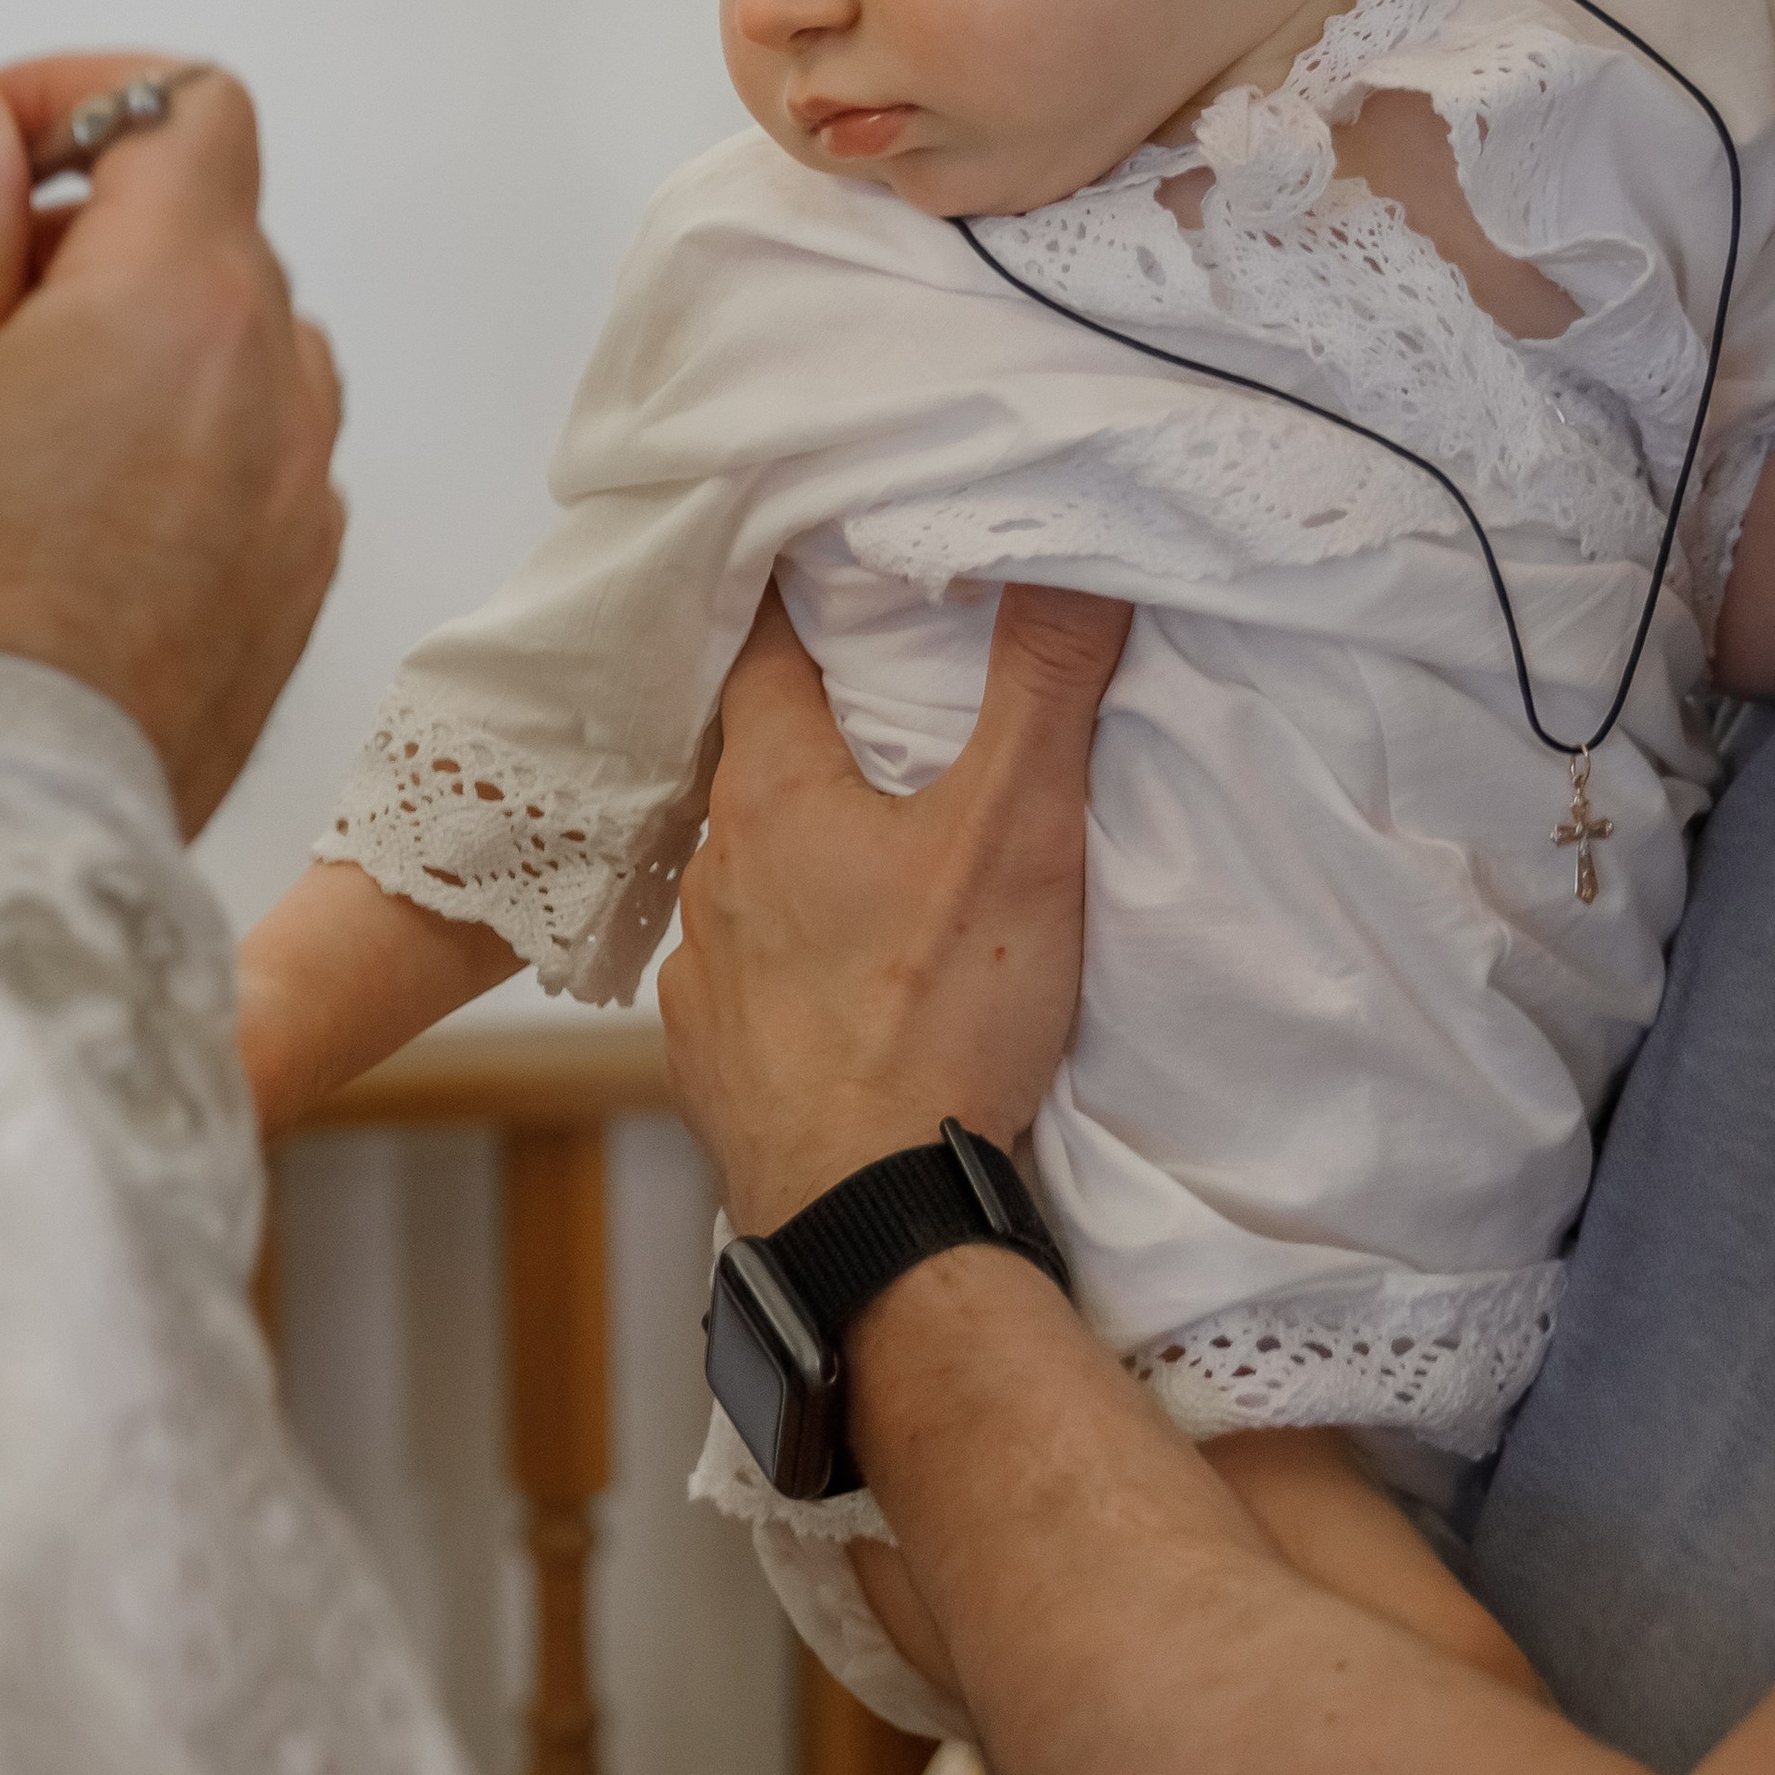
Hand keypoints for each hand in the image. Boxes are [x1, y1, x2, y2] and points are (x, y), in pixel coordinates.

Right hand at [0, 56, 341, 833]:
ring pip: (225, 357)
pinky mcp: (284, 598)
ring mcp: (294, 503)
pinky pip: (238, 471)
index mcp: (184, 302)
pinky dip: (162, 455)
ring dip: (124, 351)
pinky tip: (52, 527)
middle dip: (72, 238)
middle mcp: (276, 391)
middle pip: (202, 235)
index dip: (79, 97)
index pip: (190, 109)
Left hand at [657, 579, 1128, 1228]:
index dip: (797, 601)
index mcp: (771, 794)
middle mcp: (716, 871)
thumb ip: (1043, 686)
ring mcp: (704, 971)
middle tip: (880, 708)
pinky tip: (838, 977)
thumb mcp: (1016, 830)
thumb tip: (1070, 558)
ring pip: (748, 876)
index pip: (762, 652)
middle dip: (815, 733)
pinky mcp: (711, 1057)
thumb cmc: (935, 1018)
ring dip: (800, 855)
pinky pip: (745, 977)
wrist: (870, 1215)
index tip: (829, 566)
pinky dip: (788, 960)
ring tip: (871, 854)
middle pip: (755, 765)